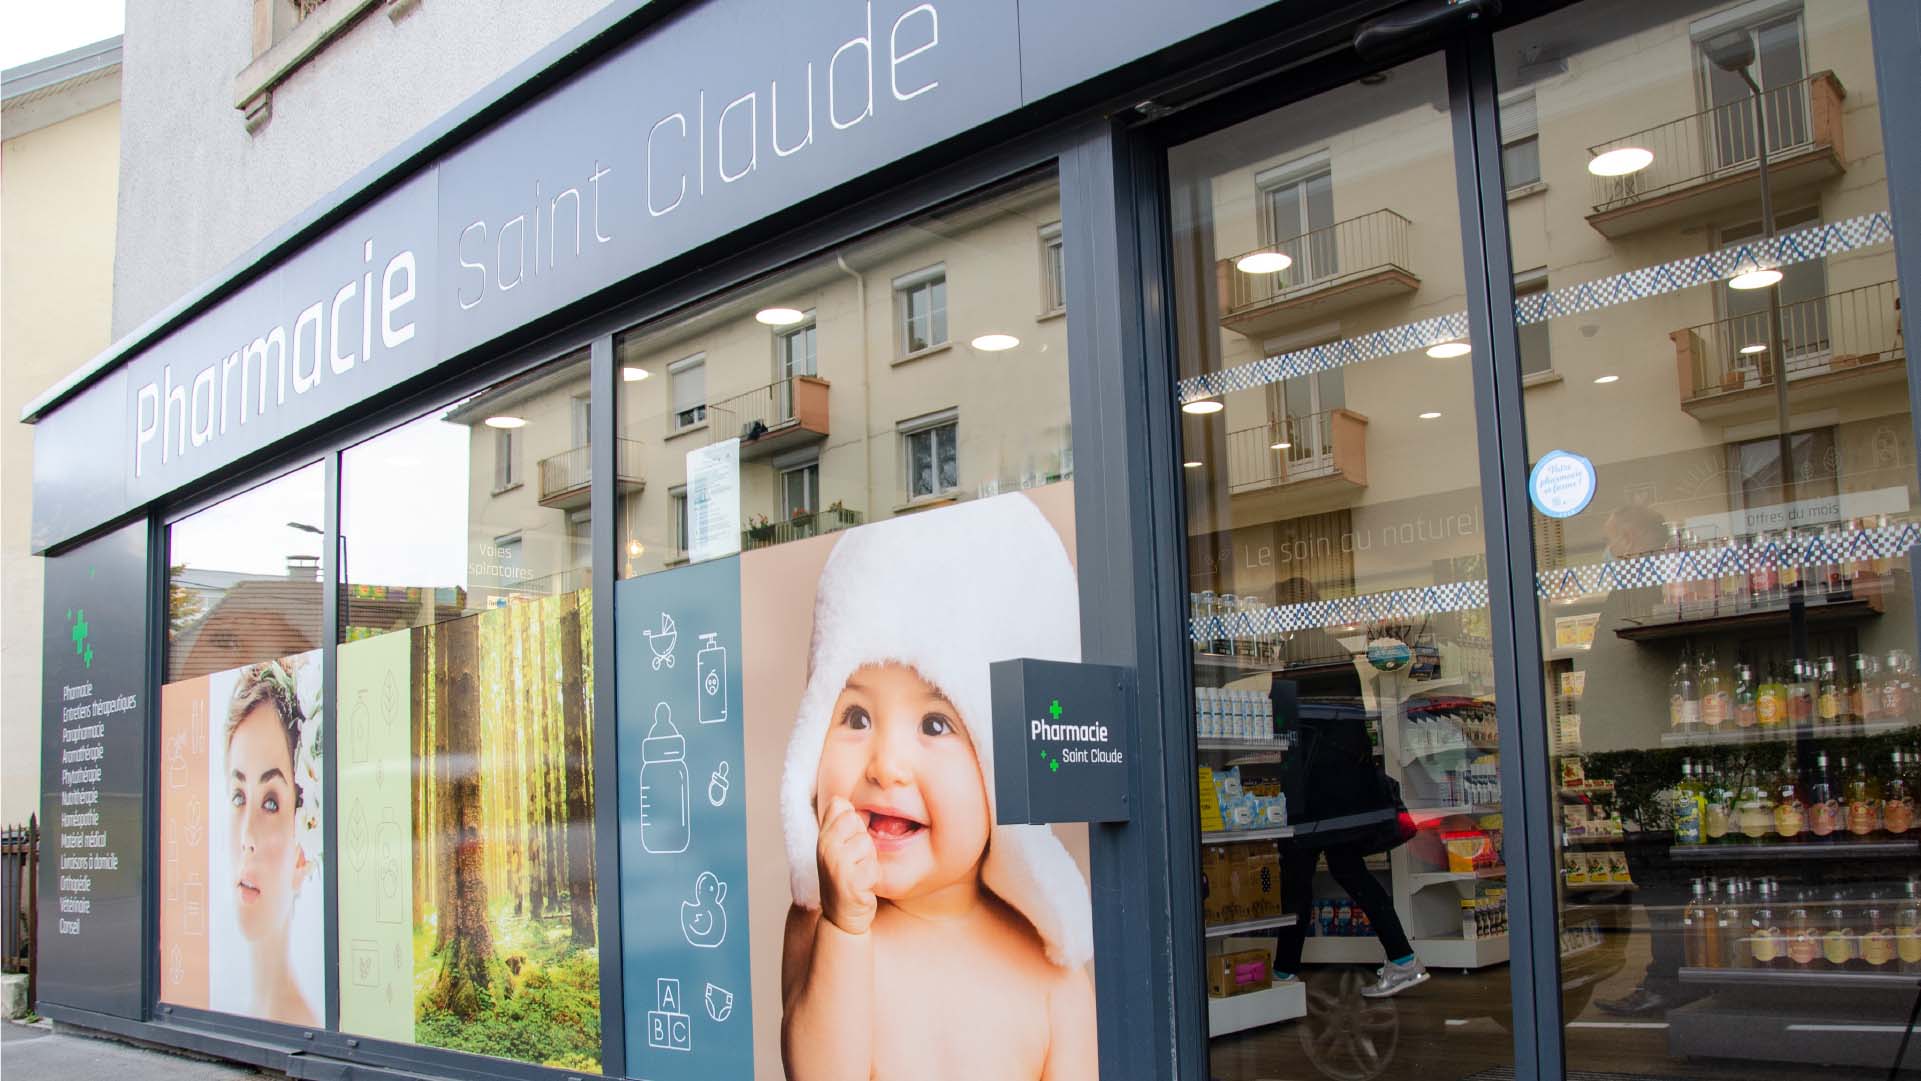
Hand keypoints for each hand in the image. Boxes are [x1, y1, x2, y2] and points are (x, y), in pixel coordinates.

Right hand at [817, 796, 878, 934]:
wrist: (840, 917)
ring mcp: (835, 864)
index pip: (840, 805)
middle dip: (862, 840)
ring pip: (867, 843)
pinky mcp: (849, 882)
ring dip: (868, 860)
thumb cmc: (845, 878)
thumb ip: (842, 825)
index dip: (852, 821)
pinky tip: (862, 886)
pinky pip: (873, 867)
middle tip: (855, 860)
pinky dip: (873, 878)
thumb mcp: (838, 848)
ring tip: (858, 873)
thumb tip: (844, 801)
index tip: (847, 841)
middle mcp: (824, 847)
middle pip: (856, 820)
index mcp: (821, 837)